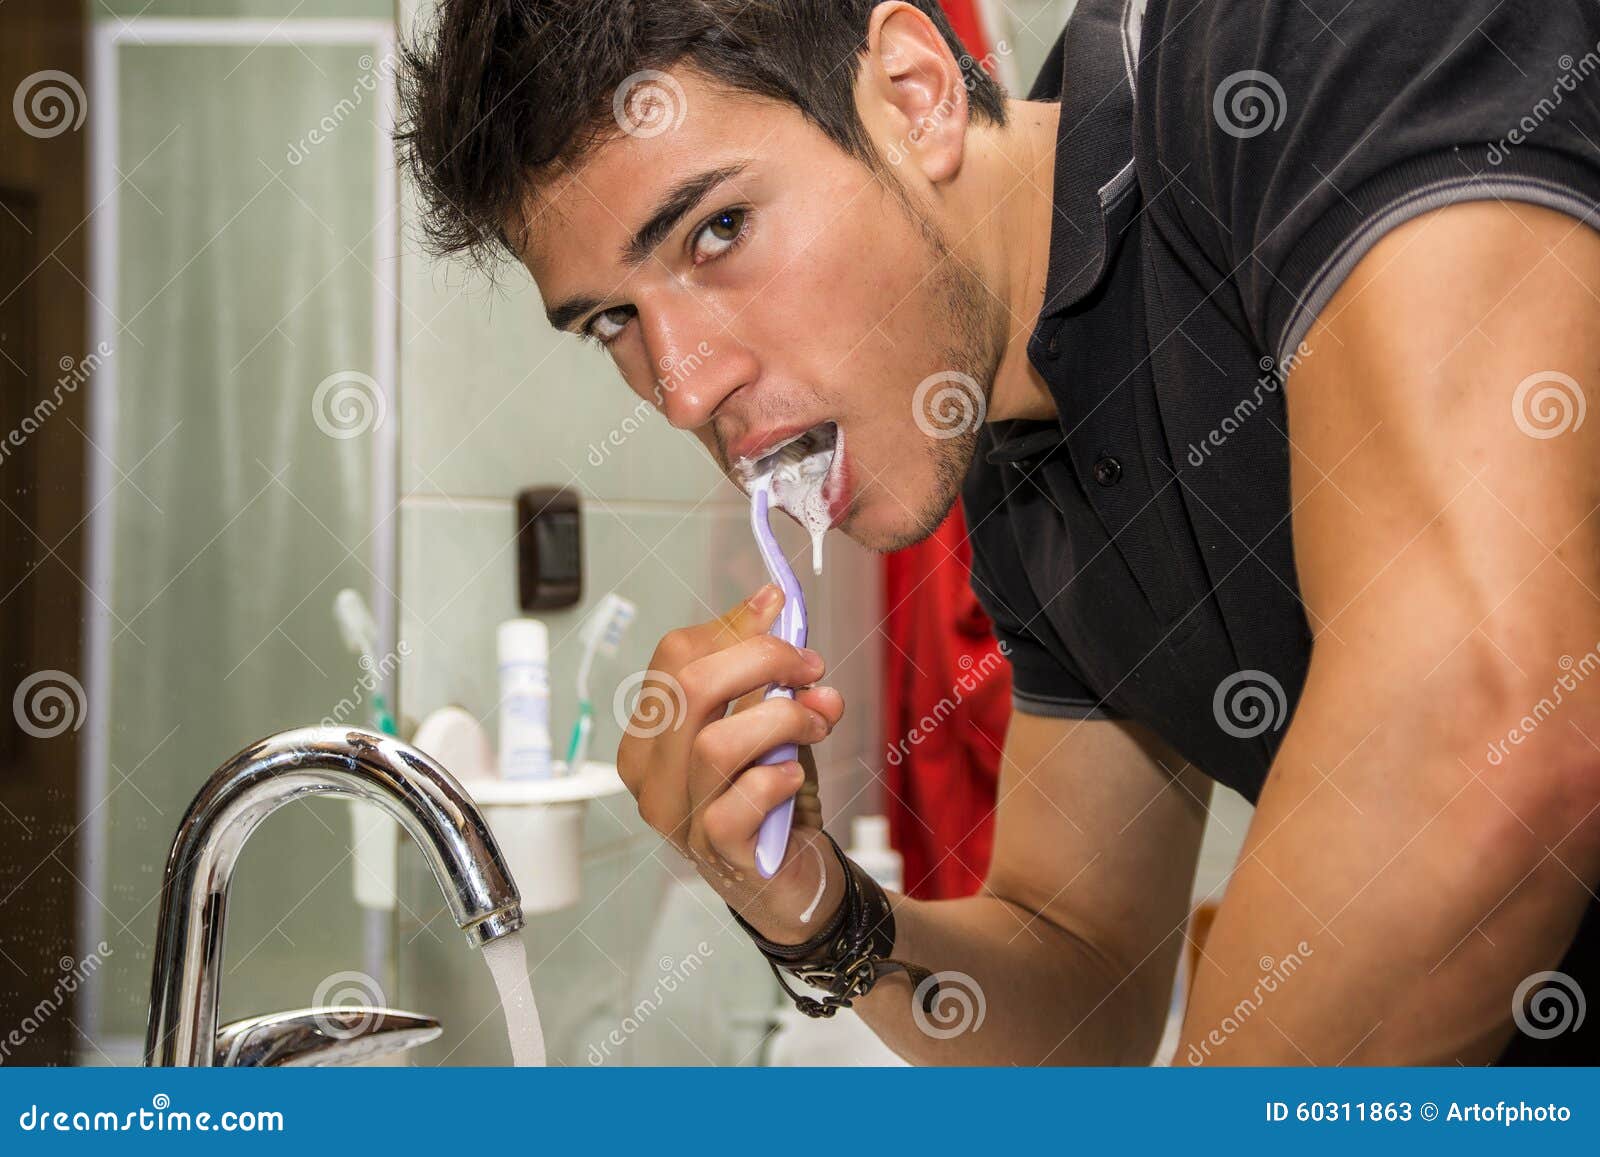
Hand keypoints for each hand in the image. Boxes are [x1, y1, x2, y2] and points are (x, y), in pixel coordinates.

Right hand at [617, 584, 846, 942]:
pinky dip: (779, 777)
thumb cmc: (771, 795)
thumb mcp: (766, 719)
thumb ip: (765, 668)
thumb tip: (773, 601)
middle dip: (763, 660)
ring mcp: (678, 817)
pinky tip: (795, 778)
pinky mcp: (715, 850)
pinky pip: (740, 800)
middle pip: (690, 687)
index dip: (737, 628)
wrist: (793, 877)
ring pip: (715, 743)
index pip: (676, 656)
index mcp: (651, 732)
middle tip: (811, 669)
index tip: (785, 619)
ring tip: (816, 724)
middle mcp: (651, 775)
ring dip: (782, 720)